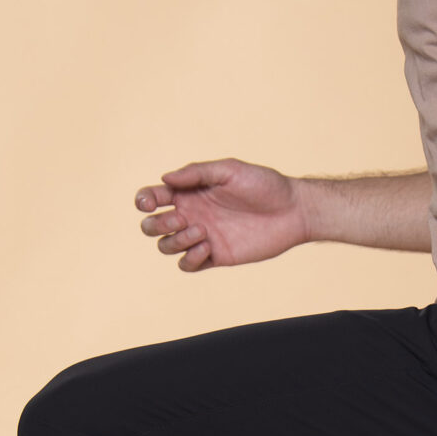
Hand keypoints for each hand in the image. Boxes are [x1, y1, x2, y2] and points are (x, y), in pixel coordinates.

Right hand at [134, 158, 308, 271]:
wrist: (293, 211)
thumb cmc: (264, 185)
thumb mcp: (230, 170)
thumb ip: (197, 173)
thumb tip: (165, 179)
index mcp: (190, 192)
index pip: (153, 197)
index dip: (143, 200)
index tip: (152, 202)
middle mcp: (191, 214)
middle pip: (152, 226)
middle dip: (157, 224)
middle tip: (183, 219)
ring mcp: (202, 237)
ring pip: (166, 246)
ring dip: (175, 240)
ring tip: (202, 231)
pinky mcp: (215, 257)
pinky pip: (187, 265)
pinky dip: (189, 258)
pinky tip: (207, 247)